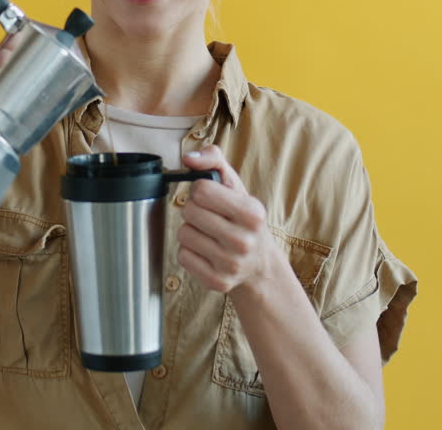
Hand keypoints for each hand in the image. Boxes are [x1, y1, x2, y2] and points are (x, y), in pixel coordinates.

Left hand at [177, 145, 277, 295]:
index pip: (201, 189)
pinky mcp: (217, 282)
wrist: (259, 263)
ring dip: (191, 230)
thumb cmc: (242, 218)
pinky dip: (189, 251)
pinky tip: (206, 251)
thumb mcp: (235, 185)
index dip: (200, 189)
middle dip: (194, 210)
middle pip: (189, 211)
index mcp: (252, 213)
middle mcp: (244, 241)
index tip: (211, 197)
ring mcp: (231, 265)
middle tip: (209, 217)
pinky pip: (182, 256)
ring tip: (208, 234)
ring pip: (183, 233)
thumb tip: (188, 158)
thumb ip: (213, 160)